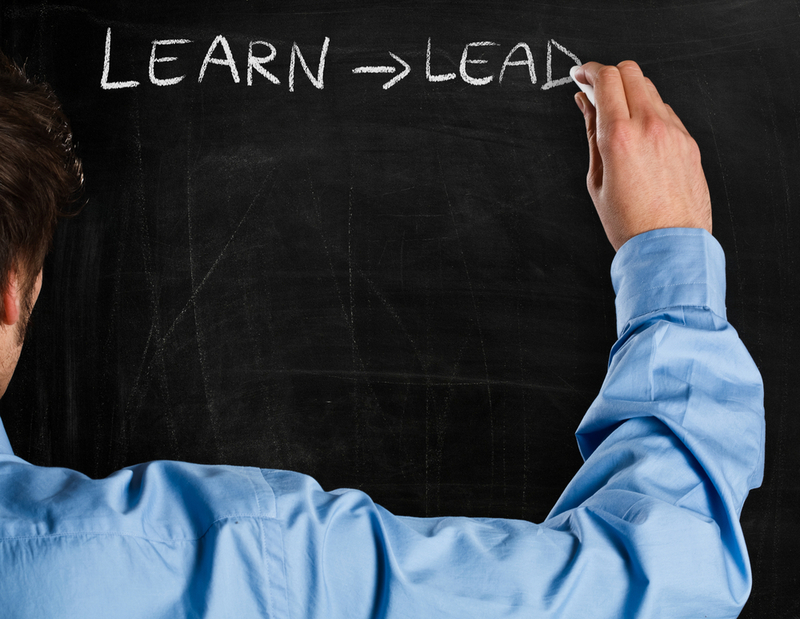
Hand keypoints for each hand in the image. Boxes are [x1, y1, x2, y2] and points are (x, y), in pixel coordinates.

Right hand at [573, 61, 711, 250]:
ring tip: (616, 116)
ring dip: (629, 92)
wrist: (669, 246)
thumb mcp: (597, 180)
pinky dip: (648, 112)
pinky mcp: (688, 142)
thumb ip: (592, 134)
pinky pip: (666, 112)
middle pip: (630, 72)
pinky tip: (638, 135)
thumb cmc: (629, 223)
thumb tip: (585, 104)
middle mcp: (650, 127)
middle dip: (609, 74)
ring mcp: (674, 132)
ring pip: (650, 89)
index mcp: (620, 137)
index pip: (606, 79)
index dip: (589, 71)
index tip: (580, 75)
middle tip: (595, 89)